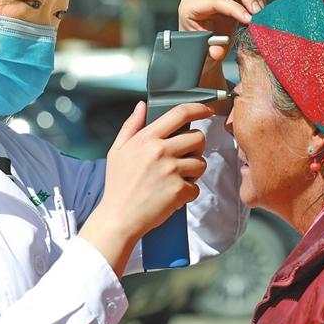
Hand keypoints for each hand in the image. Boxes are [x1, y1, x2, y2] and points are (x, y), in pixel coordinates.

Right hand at [79, 101, 210, 274]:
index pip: (179, 114)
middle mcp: (160, 151)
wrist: (119, 217)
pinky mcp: (179, 190)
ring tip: (176, 179)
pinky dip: (188, 193)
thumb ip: (131, 125)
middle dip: (196, 147)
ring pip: (201, 163)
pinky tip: (173, 195)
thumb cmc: (118, 185)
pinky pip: (196, 187)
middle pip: (197, 138)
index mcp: (147, 138)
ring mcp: (171, 171)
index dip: (198, 108)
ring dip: (194, 172)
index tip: (207, 109)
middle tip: (185, 157)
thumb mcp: (117, 150)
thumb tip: (142, 105)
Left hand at [178, 0, 264, 67]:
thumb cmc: (204, 50)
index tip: (249, 20)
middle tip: (258, 13)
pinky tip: (260, 10)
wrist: (204, 47)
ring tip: (261, 11)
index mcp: (191, 8)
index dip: (234, 9)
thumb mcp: (208, 54)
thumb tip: (216, 51)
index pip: (216, 1)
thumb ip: (213, 51)